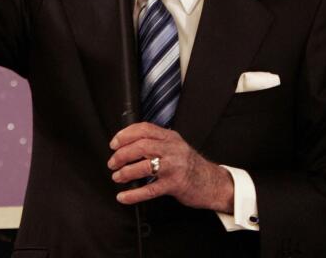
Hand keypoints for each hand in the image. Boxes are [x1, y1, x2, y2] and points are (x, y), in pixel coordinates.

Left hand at [108, 122, 233, 211]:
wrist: (213, 183)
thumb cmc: (190, 165)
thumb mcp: (176, 146)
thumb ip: (157, 142)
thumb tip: (128, 143)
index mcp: (171, 138)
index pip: (144, 129)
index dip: (125, 134)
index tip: (114, 143)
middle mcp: (173, 150)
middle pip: (141, 146)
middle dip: (122, 154)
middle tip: (113, 162)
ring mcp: (174, 167)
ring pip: (144, 167)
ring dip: (126, 173)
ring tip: (117, 177)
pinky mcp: (174, 185)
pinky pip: (150, 190)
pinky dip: (134, 194)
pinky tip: (124, 196)